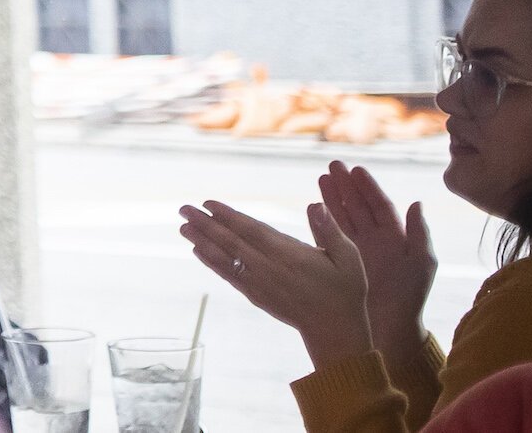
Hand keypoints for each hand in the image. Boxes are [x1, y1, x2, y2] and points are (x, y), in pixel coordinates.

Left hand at [180, 198, 372, 368]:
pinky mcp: (256, 295)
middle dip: (205, 224)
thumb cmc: (345, 289)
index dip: (228, 215)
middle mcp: (269, 268)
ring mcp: (260, 283)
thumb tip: (316, 204)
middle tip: (183, 208)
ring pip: (226, 258)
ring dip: (202, 241)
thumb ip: (329, 230)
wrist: (335, 329)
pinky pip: (229, 276)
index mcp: (289, 255)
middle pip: (231, 242)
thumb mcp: (348, 257)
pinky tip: (198, 251)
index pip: (251, 230)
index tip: (208, 203)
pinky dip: (212, 262)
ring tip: (182, 227)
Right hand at [319, 160, 435, 348]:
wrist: (390, 325)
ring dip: (332, 197)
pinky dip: (321, 221)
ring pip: (342, 216)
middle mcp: (374, 239)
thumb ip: (420, 234)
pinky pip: (329, 235)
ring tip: (321, 178)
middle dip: (346, 185)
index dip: (369, 187)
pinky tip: (313, 207)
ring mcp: (356, 249)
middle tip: (333, 165)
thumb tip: (417, 203)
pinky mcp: (340, 260)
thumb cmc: (410, 295)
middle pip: (358, 206)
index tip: (356, 170)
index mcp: (396, 237)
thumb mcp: (423, 263)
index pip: (380, 206)